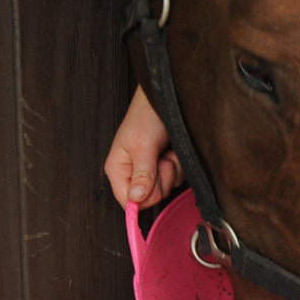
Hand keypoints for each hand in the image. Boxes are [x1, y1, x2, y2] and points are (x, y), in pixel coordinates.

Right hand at [103, 86, 181, 207]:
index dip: (143, 197)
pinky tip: (174, 151)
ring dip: (173, 169)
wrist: (167, 99)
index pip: (127, 201)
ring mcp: (152, 171)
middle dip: (162, 177)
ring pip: (167, 188)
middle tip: (161, 157)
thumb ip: (142, 173)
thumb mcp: (143, 145)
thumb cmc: (148, 116)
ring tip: (166, 150)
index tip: (153, 183)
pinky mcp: (167, 166)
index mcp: (119, 169)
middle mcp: (134, 173)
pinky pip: (178, 179)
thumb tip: (136, 199)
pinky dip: (180, 165)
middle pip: (151, 197)